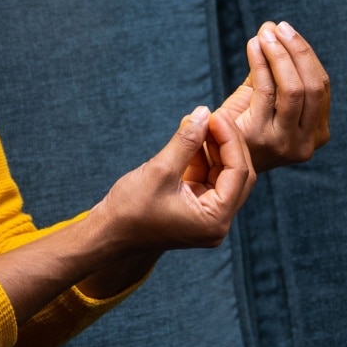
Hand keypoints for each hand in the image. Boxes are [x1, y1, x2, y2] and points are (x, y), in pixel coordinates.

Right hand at [91, 106, 254, 252]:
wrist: (107, 234)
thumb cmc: (130, 210)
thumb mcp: (160, 170)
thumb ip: (186, 141)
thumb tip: (204, 112)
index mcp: (215, 220)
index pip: (238, 173)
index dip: (230, 140)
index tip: (217, 115)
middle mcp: (218, 222)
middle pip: (238, 174)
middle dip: (227, 143)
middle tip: (213, 116)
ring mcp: (208, 217)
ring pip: (224, 174)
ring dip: (214, 148)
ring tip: (200, 122)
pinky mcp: (196, 209)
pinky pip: (208, 178)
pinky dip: (202, 158)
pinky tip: (193, 136)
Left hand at [215, 21, 330, 172]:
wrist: (213, 153)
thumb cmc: (242, 124)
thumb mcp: (267, 98)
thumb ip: (276, 68)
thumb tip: (274, 28)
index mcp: (317, 134)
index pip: (321, 87)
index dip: (306, 56)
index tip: (286, 31)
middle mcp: (306, 143)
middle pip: (314, 87)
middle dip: (297, 52)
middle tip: (279, 28)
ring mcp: (285, 143)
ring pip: (294, 88)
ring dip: (280, 55)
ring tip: (265, 33)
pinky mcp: (260, 137)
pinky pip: (266, 91)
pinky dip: (262, 63)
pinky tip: (253, 46)